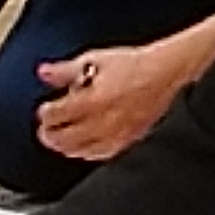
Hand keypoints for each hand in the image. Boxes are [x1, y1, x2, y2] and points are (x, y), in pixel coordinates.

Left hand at [35, 38, 187, 163]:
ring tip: (62, 138)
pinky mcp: (128, 142)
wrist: (170, 72)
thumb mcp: (98, 59)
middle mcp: (99, 124)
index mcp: (89, 102)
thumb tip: (44, 72)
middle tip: (47, 128)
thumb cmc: (137, 64)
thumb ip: (66, 69)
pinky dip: (87, 153)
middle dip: (50, 134)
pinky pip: (100, 155)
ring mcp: (114, 136)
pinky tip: (85, 147)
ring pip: (78, 151)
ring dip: (65, 146)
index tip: (45, 110)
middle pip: (62, 139)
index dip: (45, 113)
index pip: (54, 116)